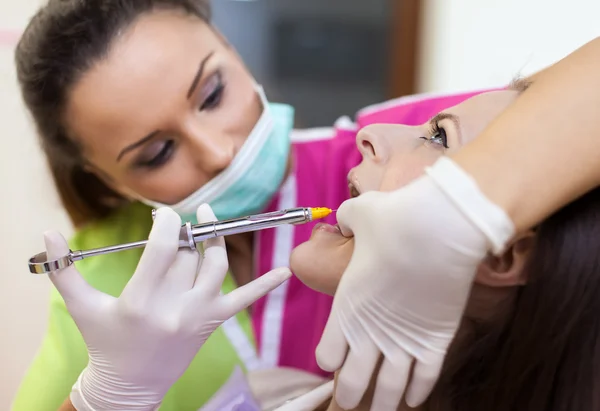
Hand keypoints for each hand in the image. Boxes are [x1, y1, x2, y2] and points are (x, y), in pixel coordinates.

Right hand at [44, 205, 290, 410]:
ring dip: (212, 242)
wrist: (130, 385)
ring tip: (204, 225)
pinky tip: (286, 271)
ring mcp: (198, 316)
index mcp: (141, 301)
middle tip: (175, 226)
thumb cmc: (104, 342)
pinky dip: (264, 285)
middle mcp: (174, 308)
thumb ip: (63, 270)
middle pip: (188, 255)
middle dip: (182, 233)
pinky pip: (243, 300)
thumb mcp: (81, 307)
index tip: (163, 213)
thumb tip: (47, 233)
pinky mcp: (212, 323)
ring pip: (215, 266)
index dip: (167, 222)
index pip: (163, 248)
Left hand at [316, 157, 513, 409]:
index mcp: (347, 308)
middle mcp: (373, 333)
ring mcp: (406, 341)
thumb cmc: (394, 219)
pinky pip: (426, 378)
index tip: (332, 358)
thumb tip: (344, 219)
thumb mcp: (359, 213)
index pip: (328, 353)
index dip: (329, 358)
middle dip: (349, 397)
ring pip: (390, 389)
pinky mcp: (437, 341)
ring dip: (383, 406)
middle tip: (347, 405)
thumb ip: (346, 220)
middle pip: (354, 383)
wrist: (440, 226)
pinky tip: (413, 402)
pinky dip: (419, 393)